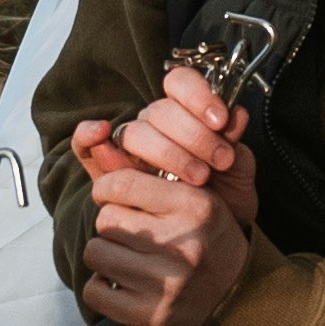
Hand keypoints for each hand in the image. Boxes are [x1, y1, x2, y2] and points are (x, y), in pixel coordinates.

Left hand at [68, 116, 270, 325]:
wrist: (238, 290)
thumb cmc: (204, 233)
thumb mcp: (189, 193)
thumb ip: (140, 168)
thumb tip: (91, 132)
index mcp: (196, 206)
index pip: (121, 184)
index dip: (108, 188)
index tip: (114, 195)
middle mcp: (184, 244)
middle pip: (106, 219)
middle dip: (112, 223)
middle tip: (132, 232)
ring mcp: (170, 283)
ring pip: (96, 253)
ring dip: (106, 254)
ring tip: (129, 257)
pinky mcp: (154, 315)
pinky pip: (95, 291)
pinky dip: (102, 287)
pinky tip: (123, 284)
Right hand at [98, 58, 254, 195]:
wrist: (209, 241)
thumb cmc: (223, 202)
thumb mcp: (238, 174)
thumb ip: (235, 143)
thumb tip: (236, 114)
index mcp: (185, 114)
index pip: (180, 83)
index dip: (198, 95)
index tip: (221, 120)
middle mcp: (154, 126)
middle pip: (160, 111)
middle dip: (193, 135)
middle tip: (220, 162)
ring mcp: (128, 147)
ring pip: (135, 132)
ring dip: (166, 151)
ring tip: (198, 177)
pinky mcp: (104, 170)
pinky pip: (86, 146)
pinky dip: (87, 136)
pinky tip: (99, 131)